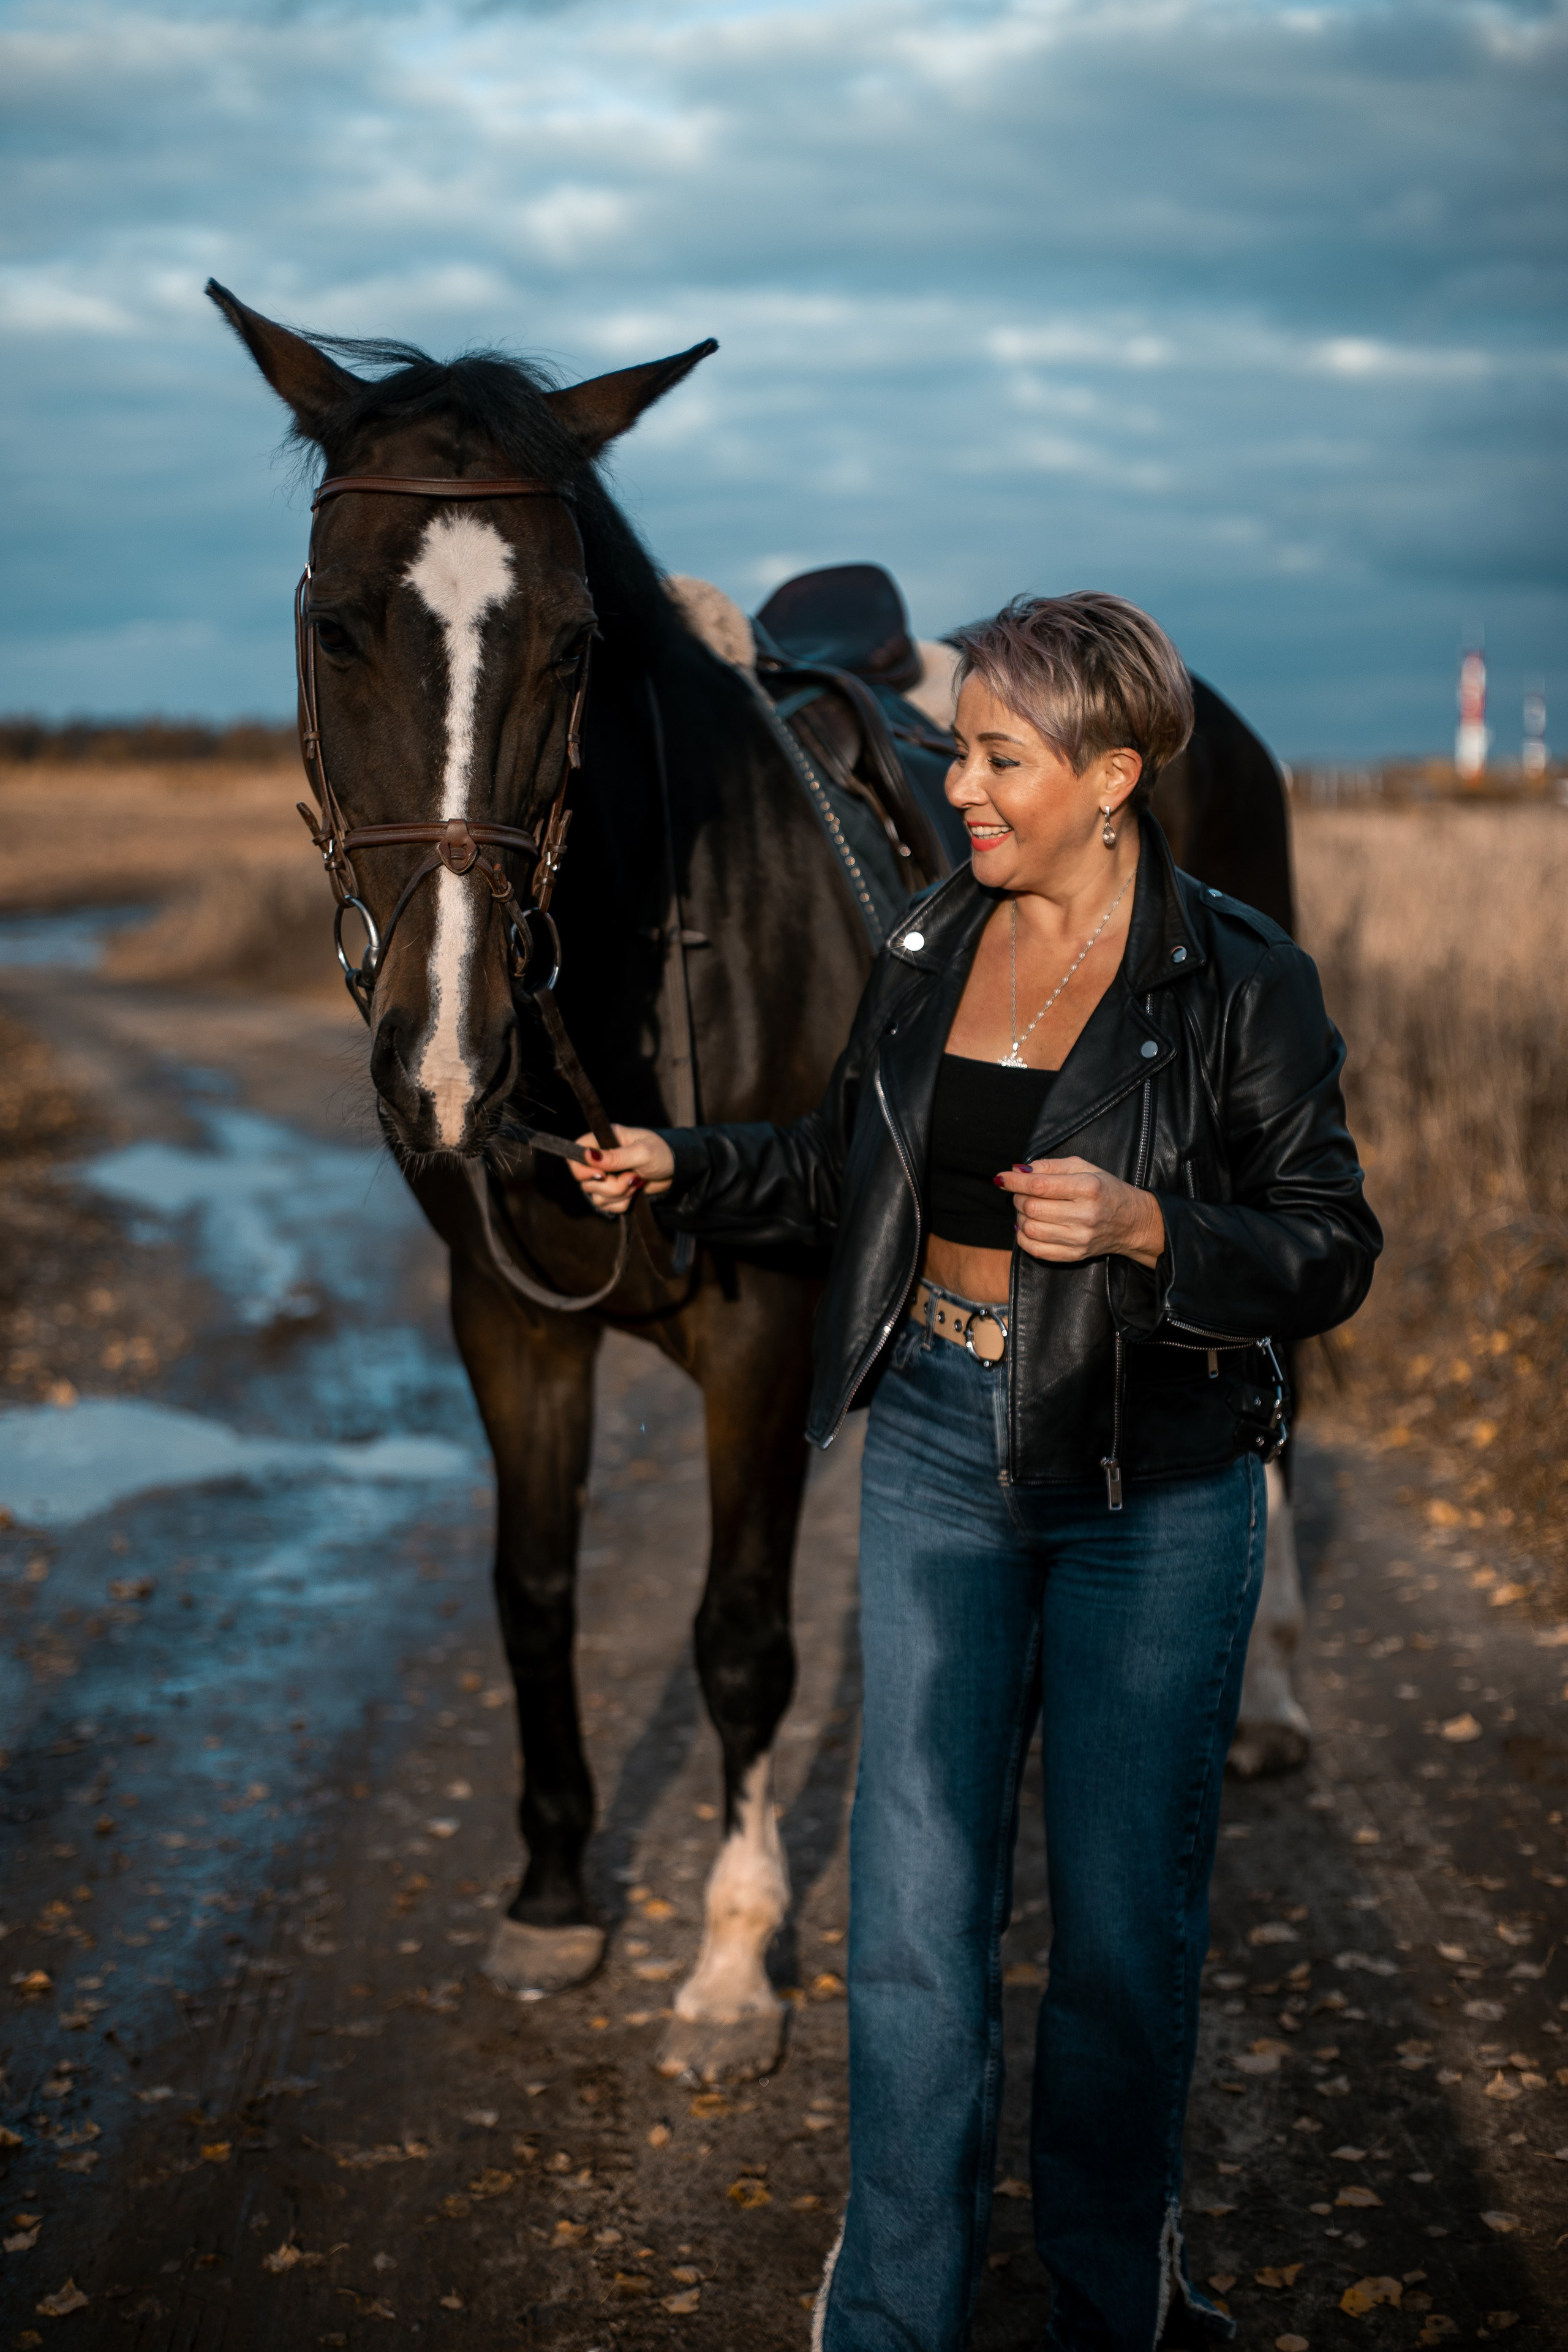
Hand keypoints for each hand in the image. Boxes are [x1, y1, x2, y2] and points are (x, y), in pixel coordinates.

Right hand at [569, 1124, 676, 1214]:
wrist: (679, 1172)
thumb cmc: (664, 1154)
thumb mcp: (642, 1153)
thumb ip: (616, 1156)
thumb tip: (588, 1155)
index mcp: (605, 1139)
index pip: (576, 1152)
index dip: (582, 1167)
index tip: (601, 1174)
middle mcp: (602, 1157)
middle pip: (584, 1179)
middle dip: (609, 1185)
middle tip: (631, 1179)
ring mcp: (607, 1176)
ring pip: (595, 1194)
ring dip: (618, 1194)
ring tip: (637, 1183)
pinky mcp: (614, 1192)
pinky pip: (606, 1205)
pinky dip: (621, 1204)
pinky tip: (635, 1194)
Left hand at [994, 1156, 1165, 1268]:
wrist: (1132, 1221)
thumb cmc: (1105, 1189)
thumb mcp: (1083, 1167)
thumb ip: (1049, 1166)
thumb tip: (1017, 1171)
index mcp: (1088, 1188)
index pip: (1040, 1185)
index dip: (1015, 1181)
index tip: (1001, 1177)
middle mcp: (1085, 1215)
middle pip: (1032, 1207)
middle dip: (1018, 1197)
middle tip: (1021, 1192)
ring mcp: (1079, 1239)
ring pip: (1030, 1229)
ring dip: (1020, 1217)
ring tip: (1028, 1209)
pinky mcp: (1075, 1255)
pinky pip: (1036, 1250)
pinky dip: (1023, 1237)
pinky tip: (1029, 1226)